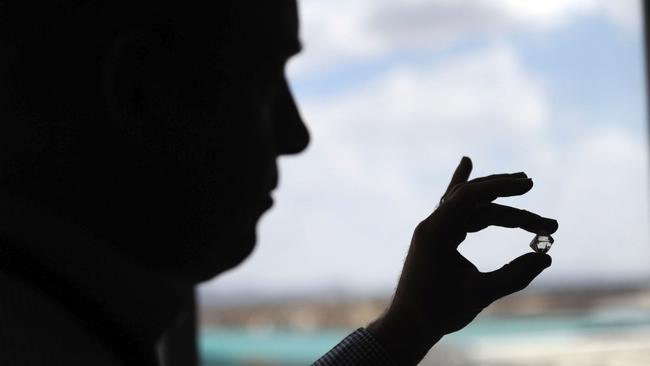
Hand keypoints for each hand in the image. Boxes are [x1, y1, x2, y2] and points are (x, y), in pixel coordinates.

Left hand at [367, 157, 557, 364]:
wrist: (408, 325)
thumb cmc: (438, 313)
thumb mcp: (479, 294)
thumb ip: (513, 276)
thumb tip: (546, 257)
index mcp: (435, 233)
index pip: (468, 197)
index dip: (499, 188)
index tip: (529, 186)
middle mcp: (433, 225)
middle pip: (472, 199)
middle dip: (504, 195)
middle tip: (534, 188)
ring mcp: (434, 229)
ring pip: (468, 204)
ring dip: (494, 196)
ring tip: (522, 184)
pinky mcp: (438, 236)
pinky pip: (455, 208)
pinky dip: (463, 188)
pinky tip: (466, 164)